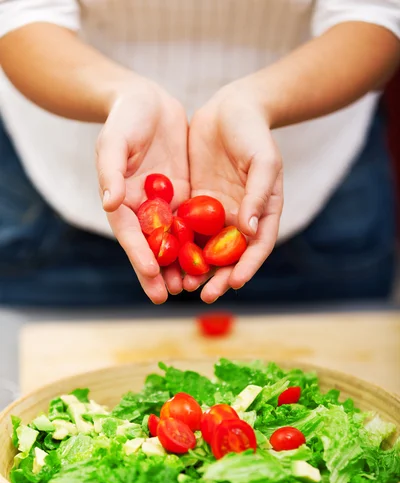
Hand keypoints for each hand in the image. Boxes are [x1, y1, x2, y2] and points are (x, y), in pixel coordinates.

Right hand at [96, 78, 188, 303]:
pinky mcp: (183, 197)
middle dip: (158, 272)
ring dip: (180, 264)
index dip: (139, 254)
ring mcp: (164, 205)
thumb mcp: (114, 141)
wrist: (148, 101)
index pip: (129, 234)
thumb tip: (110, 203)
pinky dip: (198, 243)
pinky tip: (210, 259)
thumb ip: (111, 172)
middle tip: (169, 296)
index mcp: (121, 200)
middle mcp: (142, 209)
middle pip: (150, 246)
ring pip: (173, 241)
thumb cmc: (125, 119)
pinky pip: (192, 224)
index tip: (151, 273)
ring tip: (191, 287)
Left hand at [188, 78, 282, 302]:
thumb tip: (250, 230)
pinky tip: (166, 258)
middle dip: (218, 277)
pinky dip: (180, 245)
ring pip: (206, 247)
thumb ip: (258, 194)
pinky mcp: (195, 202)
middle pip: (230, 255)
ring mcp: (217, 212)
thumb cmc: (254, 133)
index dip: (248, 267)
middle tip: (205, 296)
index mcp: (263, 212)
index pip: (257, 247)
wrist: (230, 109)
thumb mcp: (263, 161)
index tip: (234, 283)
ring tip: (183, 286)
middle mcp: (241, 218)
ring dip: (196, 268)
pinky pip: (186, 228)